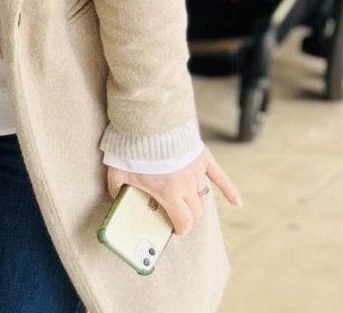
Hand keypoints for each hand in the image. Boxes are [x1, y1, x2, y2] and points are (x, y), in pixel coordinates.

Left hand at [105, 148, 241, 235]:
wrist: (148, 123)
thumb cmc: (132, 150)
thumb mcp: (116, 173)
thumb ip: (116, 189)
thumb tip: (115, 198)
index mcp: (169, 193)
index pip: (184, 222)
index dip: (180, 229)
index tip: (174, 229)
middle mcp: (187, 186)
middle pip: (195, 211)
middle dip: (187, 215)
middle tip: (176, 213)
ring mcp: (196, 172)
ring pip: (202, 195)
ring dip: (195, 200)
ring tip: (185, 199)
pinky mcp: (202, 159)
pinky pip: (221, 178)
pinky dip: (230, 191)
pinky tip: (238, 203)